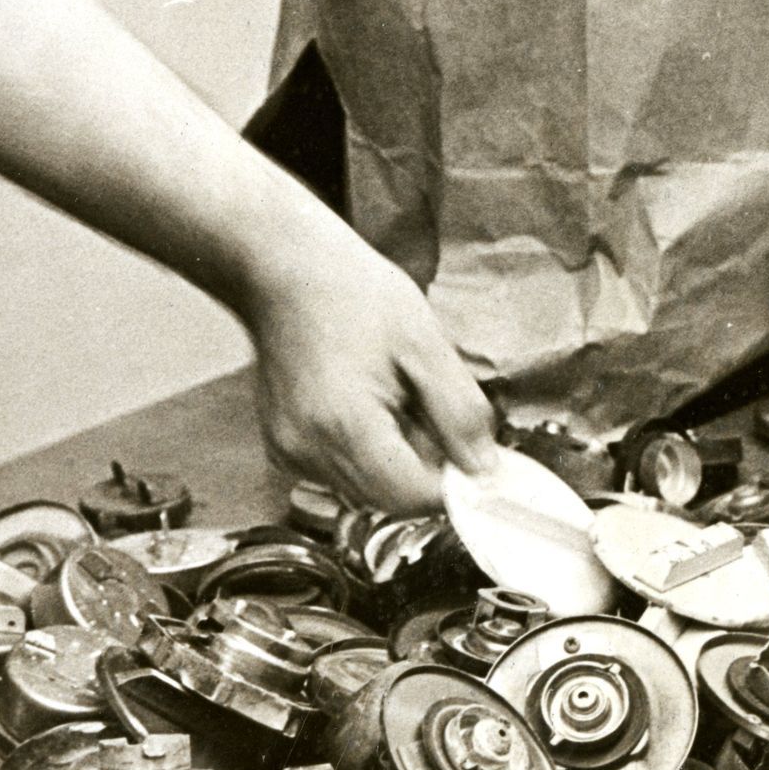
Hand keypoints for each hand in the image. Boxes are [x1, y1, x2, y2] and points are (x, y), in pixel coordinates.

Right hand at [246, 229, 503, 514]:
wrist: (284, 269)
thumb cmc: (353, 294)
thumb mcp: (425, 343)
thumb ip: (460, 412)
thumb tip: (485, 469)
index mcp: (345, 428)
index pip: (414, 498)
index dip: (452, 481)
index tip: (469, 448)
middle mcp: (309, 453)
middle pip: (389, 499)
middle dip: (422, 467)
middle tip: (426, 406)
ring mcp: (289, 453)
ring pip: (364, 490)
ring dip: (393, 460)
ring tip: (392, 397)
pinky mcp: (283, 447)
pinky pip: (338, 472)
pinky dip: (363, 451)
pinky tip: (364, 403)